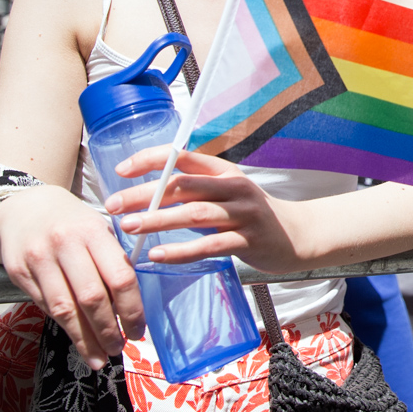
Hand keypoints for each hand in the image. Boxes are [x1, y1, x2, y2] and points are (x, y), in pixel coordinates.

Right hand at [0, 185, 142, 367]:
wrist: (25, 207)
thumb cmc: (72, 223)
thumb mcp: (98, 230)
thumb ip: (112, 262)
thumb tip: (128, 308)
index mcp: (94, 232)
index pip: (120, 278)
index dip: (131, 310)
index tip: (137, 331)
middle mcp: (65, 245)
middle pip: (92, 299)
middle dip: (107, 330)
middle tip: (118, 349)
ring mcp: (39, 259)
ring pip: (64, 309)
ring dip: (84, 339)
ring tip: (99, 357)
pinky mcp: (18, 273)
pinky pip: (45, 306)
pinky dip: (64, 325)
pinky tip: (76, 338)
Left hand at [105, 148, 300, 271]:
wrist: (300, 235)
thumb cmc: (253, 217)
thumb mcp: (227, 196)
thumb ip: (195, 194)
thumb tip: (146, 198)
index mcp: (225, 172)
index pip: (183, 157)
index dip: (151, 159)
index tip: (121, 171)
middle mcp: (235, 187)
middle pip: (183, 185)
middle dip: (144, 195)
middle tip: (112, 206)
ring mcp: (244, 213)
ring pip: (195, 213)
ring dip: (158, 220)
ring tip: (128, 228)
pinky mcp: (250, 240)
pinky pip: (211, 245)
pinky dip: (182, 250)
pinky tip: (158, 254)